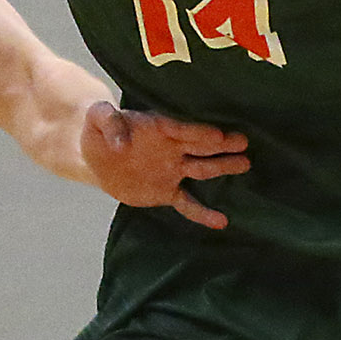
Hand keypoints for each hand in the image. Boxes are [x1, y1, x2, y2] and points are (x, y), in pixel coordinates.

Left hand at [82, 103, 249, 230]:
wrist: (94, 155)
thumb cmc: (98, 129)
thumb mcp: (97, 118)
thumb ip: (108, 122)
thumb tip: (121, 143)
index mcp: (159, 127)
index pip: (182, 129)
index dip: (198, 132)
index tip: (218, 135)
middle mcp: (172, 148)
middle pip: (201, 147)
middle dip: (222, 145)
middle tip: (244, 142)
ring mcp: (172, 170)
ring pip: (202, 169)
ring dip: (223, 167)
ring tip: (245, 164)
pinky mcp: (167, 191)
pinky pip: (188, 203)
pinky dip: (202, 213)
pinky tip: (221, 222)